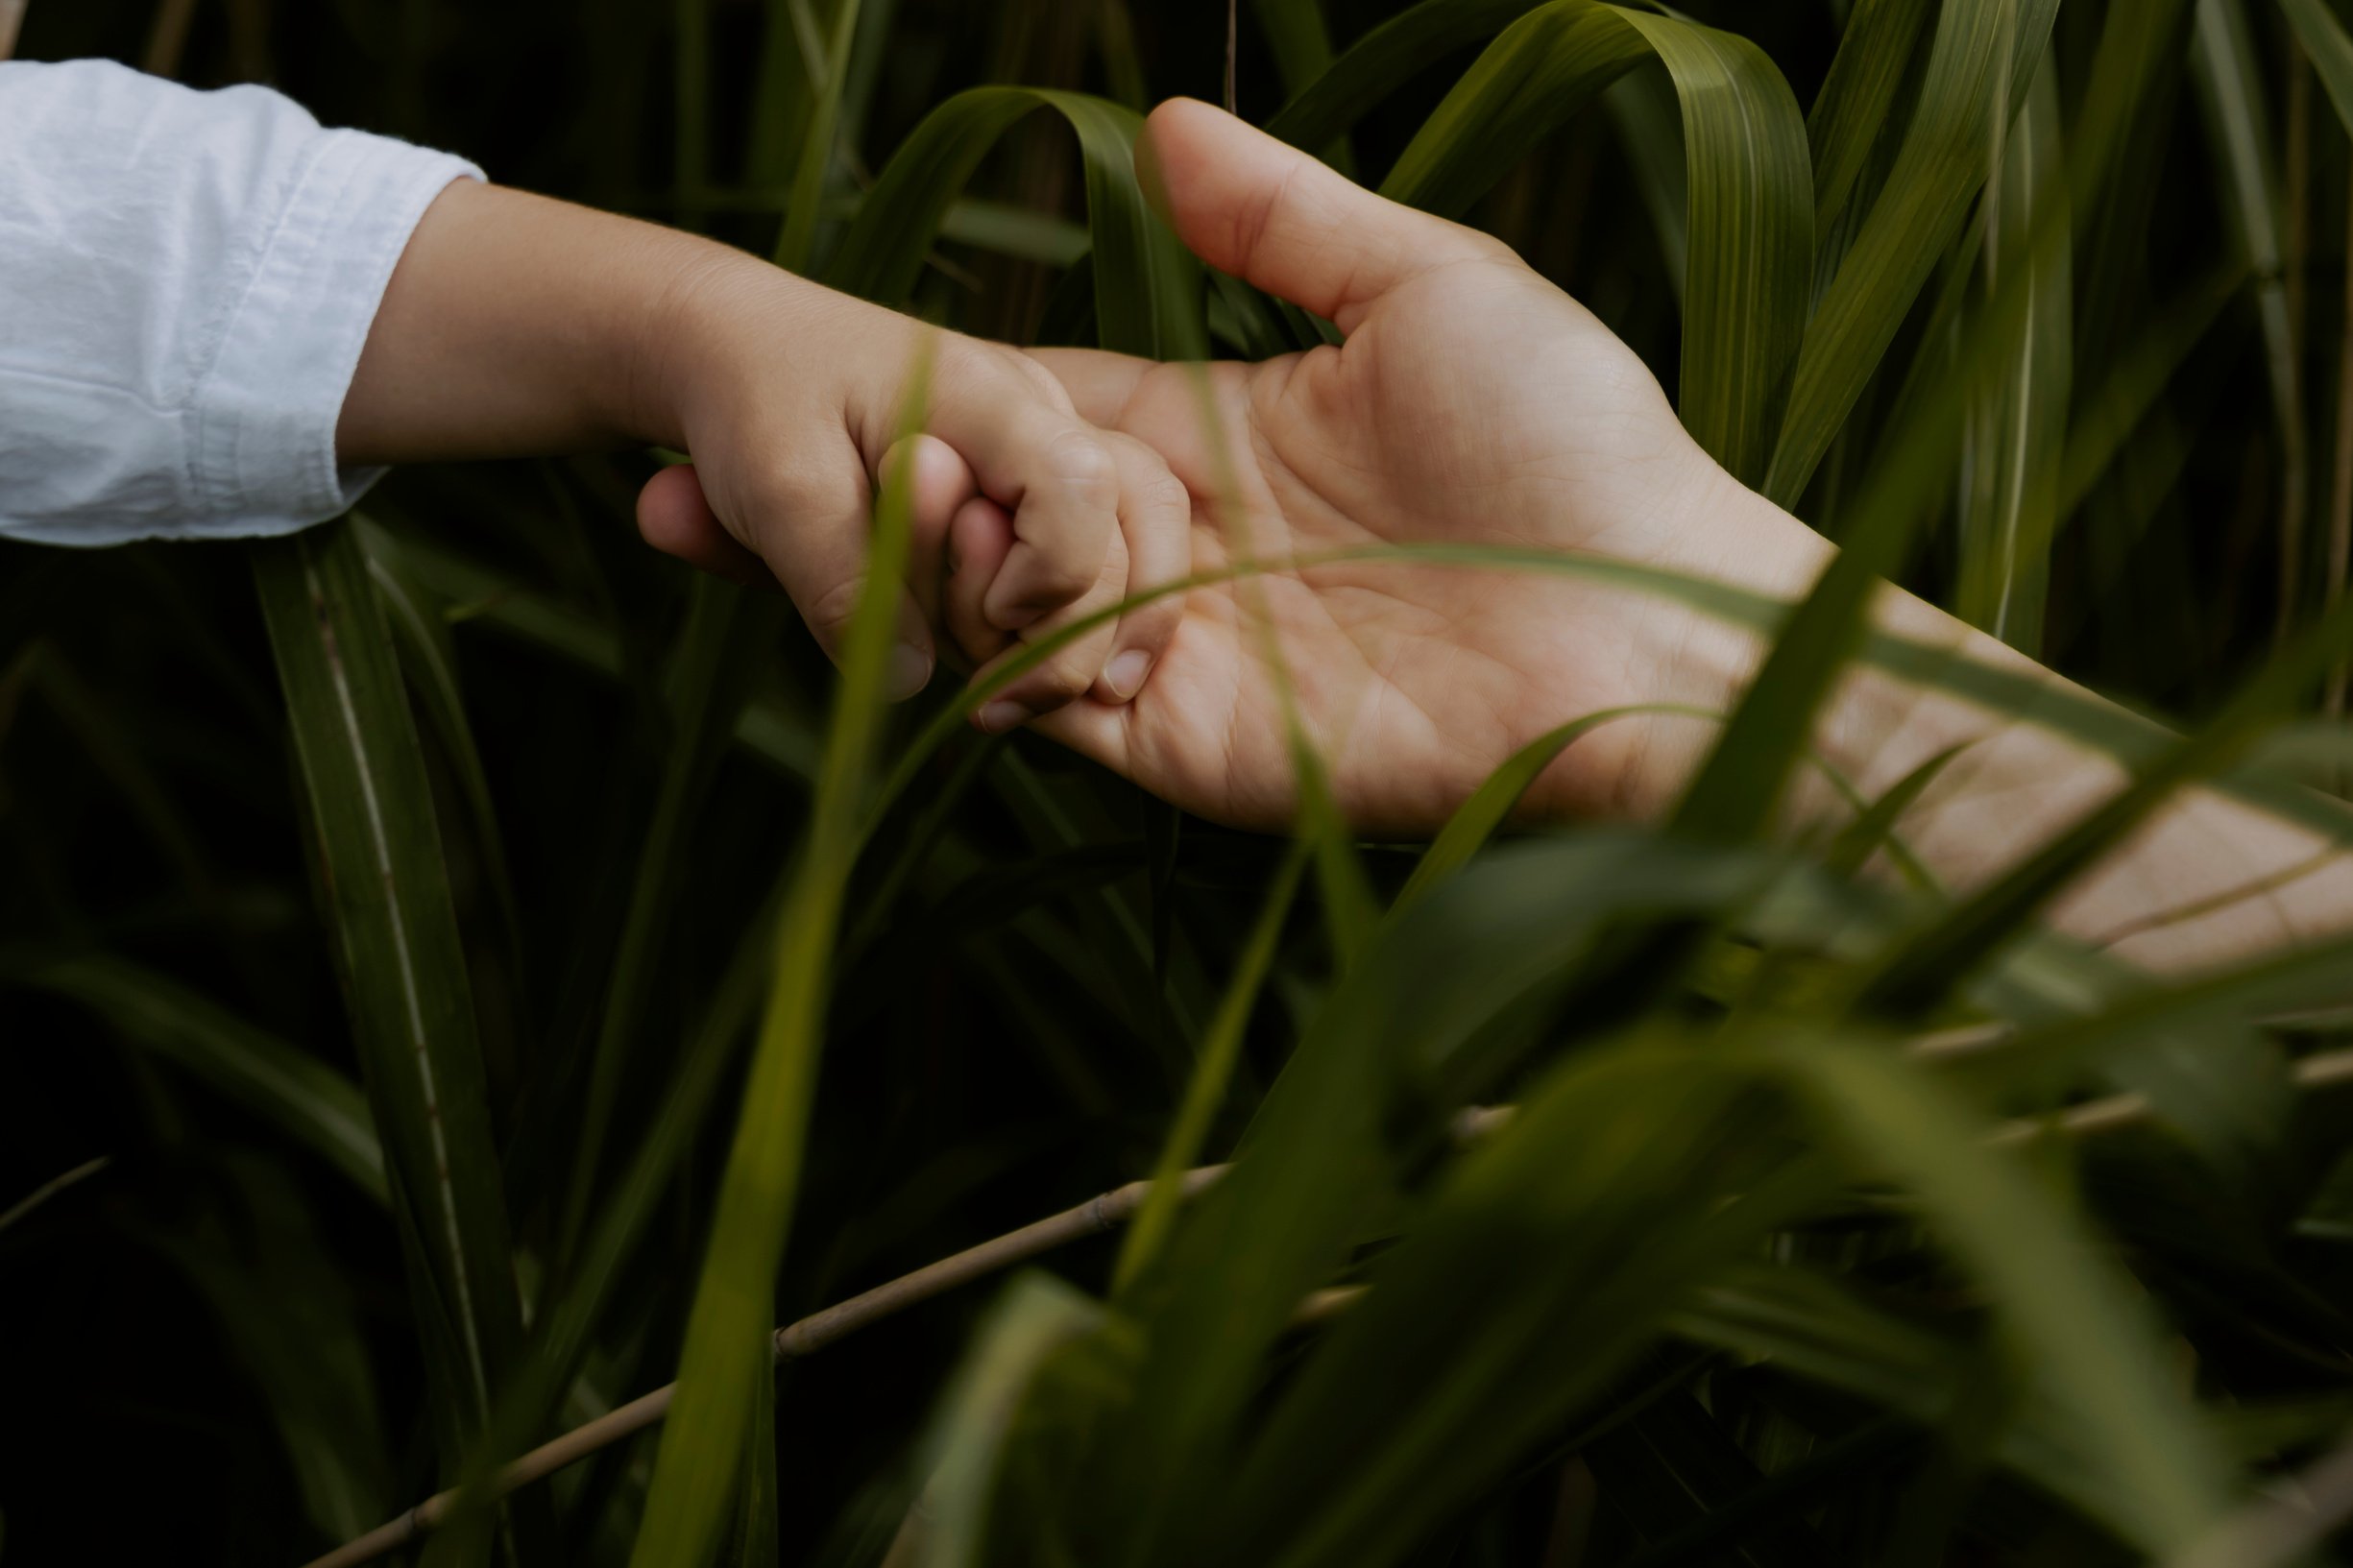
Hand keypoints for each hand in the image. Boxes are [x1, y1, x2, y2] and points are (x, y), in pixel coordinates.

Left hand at [340, 180, 1184, 717]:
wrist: (678, 339)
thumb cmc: (728, 385)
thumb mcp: (771, 478)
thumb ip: (841, 579)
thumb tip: (910, 695)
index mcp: (1014, 408)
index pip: (1100, 523)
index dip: (1060, 607)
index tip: (992, 658)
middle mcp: (1035, 445)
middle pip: (1098, 577)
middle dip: (1030, 643)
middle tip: (945, 679)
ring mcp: (1006, 487)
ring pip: (1050, 608)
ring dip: (985, 655)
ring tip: (903, 664)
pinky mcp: (968, 526)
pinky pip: (992, 612)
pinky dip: (955, 648)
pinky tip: (905, 660)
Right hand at [1011, 100, 1831, 833]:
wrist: (1654, 625)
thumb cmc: (1575, 444)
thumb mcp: (1430, 287)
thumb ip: (1288, 218)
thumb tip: (1162, 122)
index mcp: (1232, 434)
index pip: (1064, 408)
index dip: (983, 388)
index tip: (908, 363)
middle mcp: (1195, 546)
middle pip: (1015, 507)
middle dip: (952, 472)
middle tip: (936, 447)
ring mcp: (1191, 652)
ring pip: (1012, 609)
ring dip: (970, 559)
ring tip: (971, 511)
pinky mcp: (1198, 745)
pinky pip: (1059, 709)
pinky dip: (1011, 657)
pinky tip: (1018, 594)